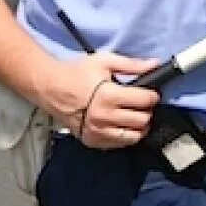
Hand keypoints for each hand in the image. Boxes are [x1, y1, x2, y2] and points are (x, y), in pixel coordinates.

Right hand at [37, 51, 159, 149]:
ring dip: (139, 127)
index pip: (145, 101)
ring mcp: (97, 132)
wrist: (51, 88)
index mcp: (109, 96)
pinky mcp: (92, 141)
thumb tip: (154, 64)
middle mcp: (104, 117)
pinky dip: (124, 136)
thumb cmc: (77, 73)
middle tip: (142, 104)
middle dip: (146, 111)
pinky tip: (121, 124)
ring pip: (133, 137)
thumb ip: (131, 64)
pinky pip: (118, 144)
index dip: (153, 96)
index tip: (152, 94)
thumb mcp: (104, 61)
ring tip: (134, 116)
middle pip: (142, 121)